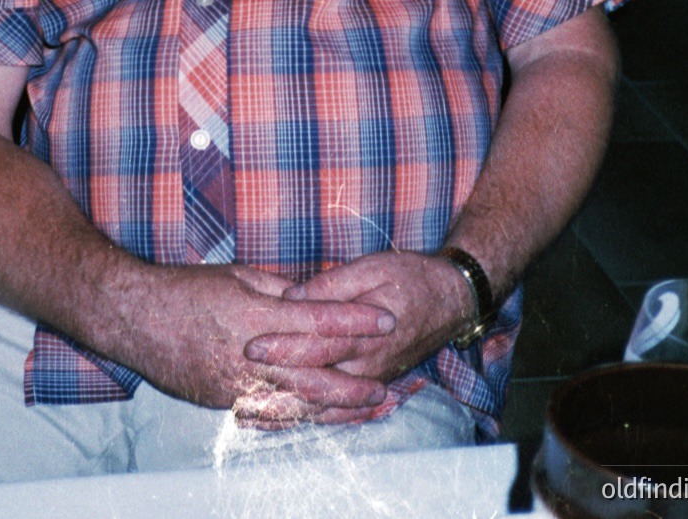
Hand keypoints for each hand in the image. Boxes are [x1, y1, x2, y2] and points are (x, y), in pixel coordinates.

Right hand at [99, 258, 395, 423]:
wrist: (135, 318)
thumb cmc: (186, 289)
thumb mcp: (239, 275)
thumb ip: (281, 289)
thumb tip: (316, 296)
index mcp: (257, 316)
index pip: (319, 319)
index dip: (356, 319)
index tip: (386, 317)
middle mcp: (251, 357)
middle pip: (317, 375)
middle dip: (357, 382)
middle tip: (389, 385)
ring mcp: (237, 387)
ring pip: (299, 405)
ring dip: (338, 411)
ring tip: (369, 410)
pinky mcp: (225, 403)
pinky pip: (272, 417)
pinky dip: (303, 421)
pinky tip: (324, 422)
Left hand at [242, 250, 470, 421]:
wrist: (450, 300)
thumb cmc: (410, 276)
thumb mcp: (372, 267)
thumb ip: (332, 285)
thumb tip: (293, 295)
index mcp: (365, 332)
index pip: (316, 344)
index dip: (282, 346)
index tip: (250, 345)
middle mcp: (367, 364)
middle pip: (314, 380)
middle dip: (274, 384)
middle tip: (237, 385)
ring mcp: (371, 378)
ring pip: (323, 403)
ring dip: (286, 410)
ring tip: (248, 413)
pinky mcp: (371, 383)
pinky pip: (338, 409)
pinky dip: (309, 418)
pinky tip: (285, 420)